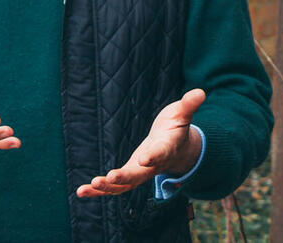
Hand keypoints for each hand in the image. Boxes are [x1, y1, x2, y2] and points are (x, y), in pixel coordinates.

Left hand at [76, 88, 204, 197]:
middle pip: (138, 175)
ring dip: (106, 188)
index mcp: (165, 149)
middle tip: (109, 178)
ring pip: (124, 186)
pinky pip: (113, 187)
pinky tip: (82, 192)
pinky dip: (98, 191)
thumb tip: (201, 91)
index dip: (153, 156)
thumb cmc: (177, 128)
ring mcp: (140, 172)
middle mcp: (152, 165)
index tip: (144, 158)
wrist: (176, 150)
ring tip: (89, 186)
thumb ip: (189, 105)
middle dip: (124, 178)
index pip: (159, 153)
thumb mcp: (182, 114)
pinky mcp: (129, 174)